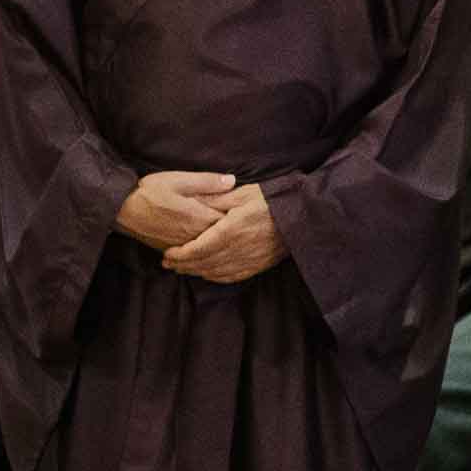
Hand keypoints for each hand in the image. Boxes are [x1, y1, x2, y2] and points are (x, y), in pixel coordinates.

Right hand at [115, 170, 235, 254]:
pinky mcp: (173, 250)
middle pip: (223, 237)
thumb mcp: (178, 180)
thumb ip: (207, 182)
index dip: (241, 217)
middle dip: (234, 232)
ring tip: (231, 237)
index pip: (231, 221)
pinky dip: (204, 250)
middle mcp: (194, 235)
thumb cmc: (149, 191)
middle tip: (244, 225)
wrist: (119, 209)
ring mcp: (183, 245)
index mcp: (199, 216)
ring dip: (220, 242)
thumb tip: (233, 180)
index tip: (249, 212)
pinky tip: (210, 245)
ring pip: (210, 247)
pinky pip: (195, 253)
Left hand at [160, 183, 280, 284]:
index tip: (167, 253)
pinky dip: (215, 277)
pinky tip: (207, 274)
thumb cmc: (272, 200)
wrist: (304, 215)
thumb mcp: (242, 193)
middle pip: (203, 263)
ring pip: (216, 272)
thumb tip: (191, 200)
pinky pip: (232, 276)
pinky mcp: (260, 265)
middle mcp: (240, 248)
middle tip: (168, 263)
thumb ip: (216, 198)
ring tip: (182, 269)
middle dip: (183, 265)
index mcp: (232, 229)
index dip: (180, 254)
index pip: (198, 248)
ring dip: (196, 272)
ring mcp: (250, 259)